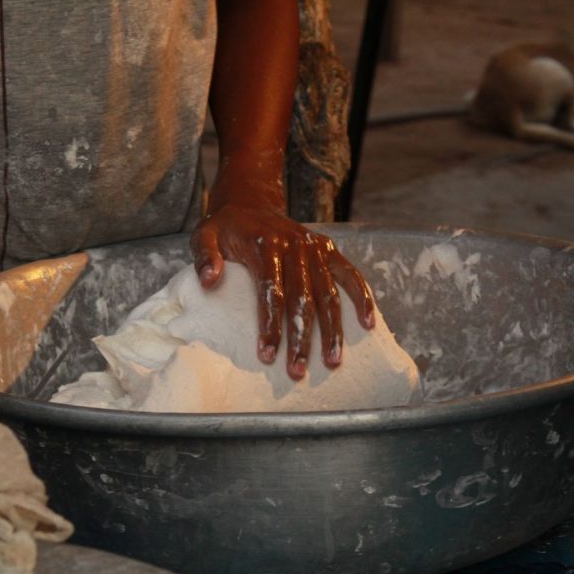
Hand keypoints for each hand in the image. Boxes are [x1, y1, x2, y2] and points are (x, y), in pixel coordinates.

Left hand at [191, 205, 374, 380]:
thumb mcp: (205, 235)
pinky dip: (362, 297)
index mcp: (266, 245)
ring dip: (332, 329)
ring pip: (329, 293)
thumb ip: (205, 256)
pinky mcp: (328, 249)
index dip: (270, 325)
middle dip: (301, 338)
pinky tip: (368, 325)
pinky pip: (350, 274)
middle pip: (302, 299)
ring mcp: (315, 248)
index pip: (271, 291)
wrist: (249, 202)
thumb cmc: (225, 228)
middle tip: (297, 371)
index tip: (267, 355)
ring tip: (332, 361)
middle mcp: (295, 246)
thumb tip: (208, 281)